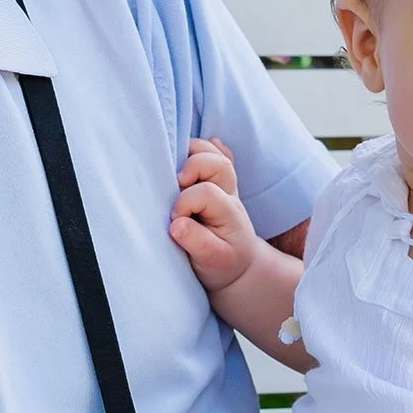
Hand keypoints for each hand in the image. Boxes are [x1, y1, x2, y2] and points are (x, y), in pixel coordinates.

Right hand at [168, 137, 258, 291]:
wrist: (237, 265)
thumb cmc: (222, 264)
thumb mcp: (212, 262)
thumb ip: (196, 242)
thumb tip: (176, 224)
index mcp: (229, 212)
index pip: (206, 193)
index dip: (185, 203)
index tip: (175, 221)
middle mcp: (228, 193)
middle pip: (218, 163)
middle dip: (193, 166)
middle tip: (177, 184)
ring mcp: (223, 185)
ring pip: (215, 153)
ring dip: (195, 152)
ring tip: (178, 169)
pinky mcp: (215, 182)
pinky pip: (218, 154)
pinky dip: (207, 147)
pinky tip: (193, 150)